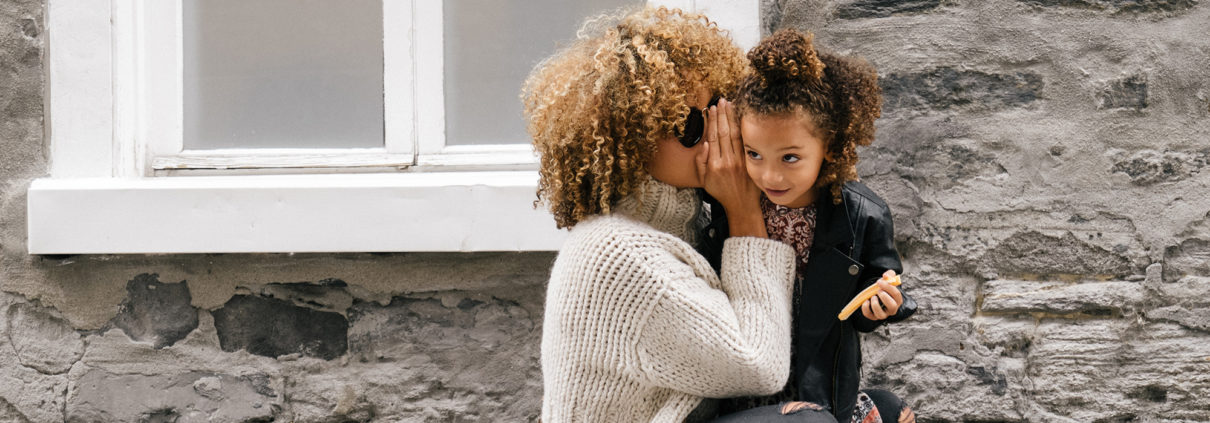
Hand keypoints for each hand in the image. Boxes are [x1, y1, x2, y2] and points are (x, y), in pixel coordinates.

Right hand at [700, 98, 764, 236]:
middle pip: (723, 132)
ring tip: (730, 104)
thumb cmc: (720, 192)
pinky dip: (743, 128)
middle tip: (721, 101)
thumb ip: (700, 162)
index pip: (711, 137)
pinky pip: (745, 141)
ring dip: (732, 117)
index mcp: (714, 165)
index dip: (711, 121)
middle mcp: (726, 161)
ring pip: (734, 134)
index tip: (710, 109)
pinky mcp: (749, 161)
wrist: (741, 204)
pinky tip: (741, 117)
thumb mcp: (704, 180)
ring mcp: (739, 160)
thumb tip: (704, 144)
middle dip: (722, 115)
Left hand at [860, 270, 903, 320]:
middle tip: (878, 291)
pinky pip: (870, 316)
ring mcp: (883, 313)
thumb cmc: (884, 287)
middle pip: (892, 307)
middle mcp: (892, 308)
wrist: (876, 293)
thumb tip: (886, 275)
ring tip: (873, 297)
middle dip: (885, 298)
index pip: (896, 295)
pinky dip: (866, 309)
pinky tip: (866, 301)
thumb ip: (889, 274)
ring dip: (875, 305)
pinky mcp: (873, 316)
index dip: (888, 287)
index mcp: (897, 299)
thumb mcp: (888, 279)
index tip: (879, 281)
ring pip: (881, 315)